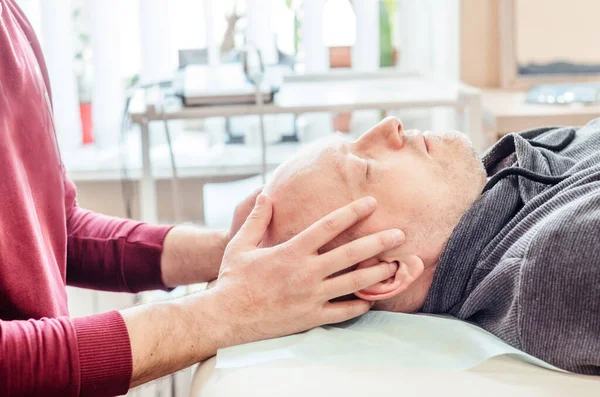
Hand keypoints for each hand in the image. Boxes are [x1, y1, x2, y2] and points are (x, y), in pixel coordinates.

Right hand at [210, 194, 404, 345]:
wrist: (226, 317)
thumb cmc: (233, 279)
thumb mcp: (240, 245)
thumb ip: (256, 219)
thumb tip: (265, 195)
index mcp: (292, 252)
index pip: (329, 226)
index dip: (352, 212)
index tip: (371, 203)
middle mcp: (306, 273)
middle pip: (351, 254)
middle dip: (378, 242)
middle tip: (400, 234)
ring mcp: (311, 297)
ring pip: (354, 283)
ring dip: (378, 273)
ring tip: (396, 266)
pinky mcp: (311, 317)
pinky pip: (343, 312)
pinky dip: (360, 305)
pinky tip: (373, 299)